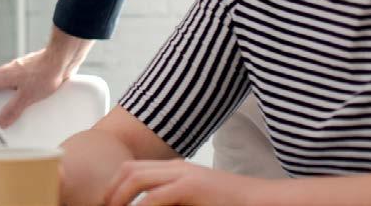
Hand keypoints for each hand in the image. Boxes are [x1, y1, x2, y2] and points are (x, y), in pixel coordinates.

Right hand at [0, 27, 93, 126]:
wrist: (62, 59)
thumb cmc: (44, 74)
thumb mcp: (26, 96)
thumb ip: (12, 109)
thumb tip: (0, 122)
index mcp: (4, 75)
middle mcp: (9, 71)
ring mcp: (21, 70)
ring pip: (9, 85)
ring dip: (9, 97)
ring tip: (14, 113)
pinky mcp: (32, 71)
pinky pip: (22, 84)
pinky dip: (21, 93)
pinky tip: (30, 103)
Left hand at [103, 160, 259, 205]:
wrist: (264, 201)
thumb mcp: (195, 203)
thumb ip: (172, 202)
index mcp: (175, 170)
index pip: (132, 169)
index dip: (114, 186)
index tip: (106, 204)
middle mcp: (176, 167)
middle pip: (128, 170)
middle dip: (110, 190)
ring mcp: (184, 174)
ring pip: (136, 178)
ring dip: (119, 197)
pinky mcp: (192, 187)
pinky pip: (157, 197)